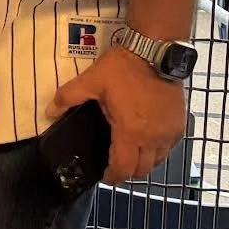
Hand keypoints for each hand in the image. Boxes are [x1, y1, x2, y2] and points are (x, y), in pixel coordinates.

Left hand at [46, 47, 187, 184]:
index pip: (123, 168)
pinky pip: (168, 147)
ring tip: (129, 151)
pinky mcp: (180, 124)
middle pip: (141, 170)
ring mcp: (169, 132)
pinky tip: (146, 139)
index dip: (112, 177)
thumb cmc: (123, 68)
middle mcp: (153, 138)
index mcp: (130, 132)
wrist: (155, 51)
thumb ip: (68, 98)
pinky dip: (157, 150)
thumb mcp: (91, 81)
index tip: (104, 175)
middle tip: (114, 163)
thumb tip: (48, 112)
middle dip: (126, 171)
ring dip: (143, 162)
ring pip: (157, 161)